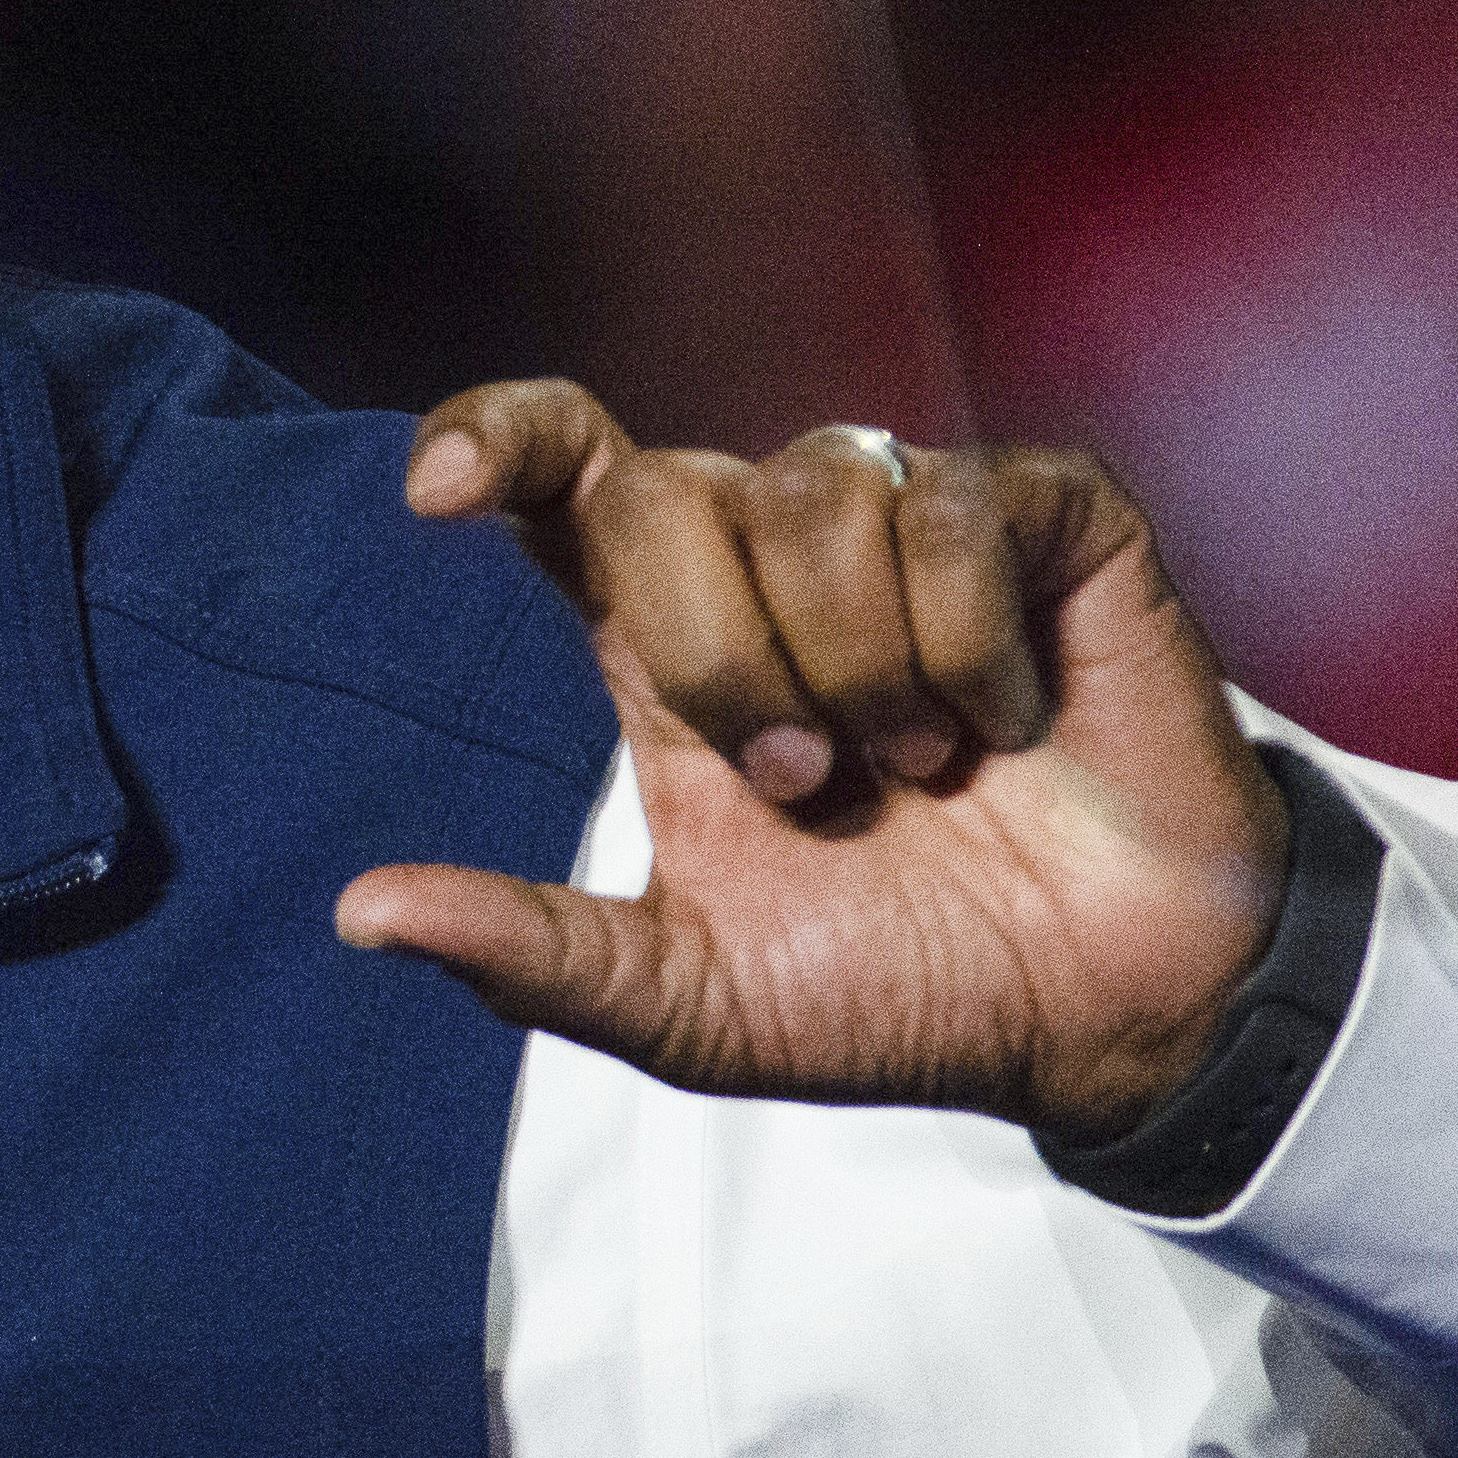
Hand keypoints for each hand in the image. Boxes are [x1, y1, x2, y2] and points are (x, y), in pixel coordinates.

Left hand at [331, 382, 1286, 1141]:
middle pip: (659, 491)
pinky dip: (972, 644)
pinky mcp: (1045, 514)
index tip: (433, 497)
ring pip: (813, 489)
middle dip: (719, 657)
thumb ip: (533, 956)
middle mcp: (770, 555)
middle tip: (805, 782)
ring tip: (917, 767)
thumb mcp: (691, 1001)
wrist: (1098, 1015)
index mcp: (667, 639)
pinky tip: (1007, 719)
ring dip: (857, 663)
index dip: (490, 441)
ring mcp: (911, 521)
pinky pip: (957, 510)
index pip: (555, 472)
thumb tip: (359, 913)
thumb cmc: (896, 987)